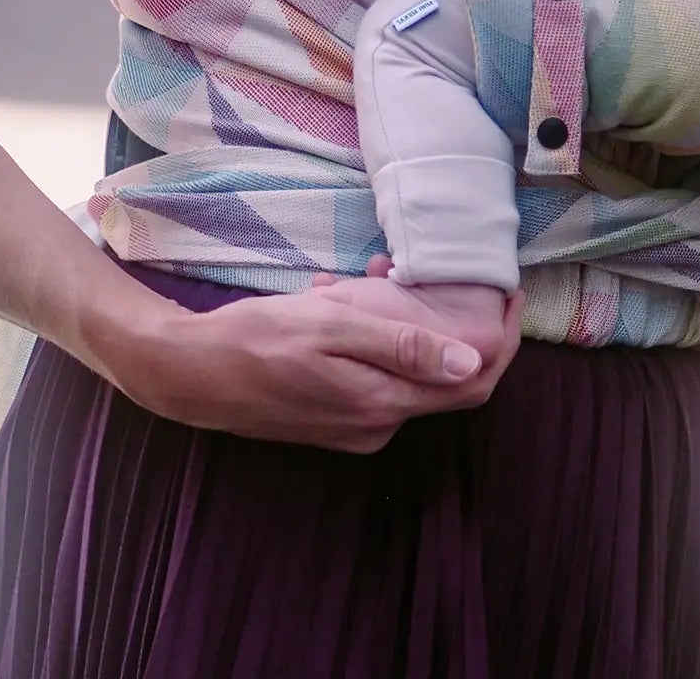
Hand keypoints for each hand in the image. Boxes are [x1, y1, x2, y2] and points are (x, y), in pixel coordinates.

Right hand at [109, 277, 523, 453]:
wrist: (189, 375)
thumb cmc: (256, 342)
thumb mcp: (329, 327)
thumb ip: (400, 345)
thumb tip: (471, 361)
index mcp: (384, 404)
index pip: (473, 384)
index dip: (502, 343)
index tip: (510, 295)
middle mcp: (378, 425)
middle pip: (446, 380)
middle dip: (452, 324)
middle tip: (435, 272)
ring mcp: (354, 427)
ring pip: (407, 373)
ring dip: (407, 326)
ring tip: (373, 274)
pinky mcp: (333, 419)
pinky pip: (376, 378)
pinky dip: (376, 339)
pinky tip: (342, 300)